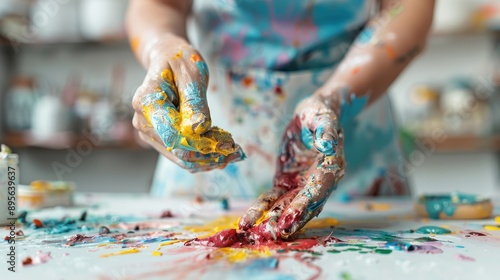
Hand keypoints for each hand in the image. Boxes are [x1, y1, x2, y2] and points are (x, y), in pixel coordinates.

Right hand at [132, 36, 244, 171]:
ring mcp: (149, 133)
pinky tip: (223, 155)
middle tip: (237, 151)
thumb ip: (194, 102)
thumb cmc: (180, 62)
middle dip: (210, 153)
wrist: (167, 61)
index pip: (174, 134)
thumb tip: (198, 129)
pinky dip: (203, 158)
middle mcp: (143, 121)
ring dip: (209, 159)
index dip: (203, 143)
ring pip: (181, 158)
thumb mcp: (192, 75)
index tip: (229, 143)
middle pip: (178, 150)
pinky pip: (181, 155)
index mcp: (147, 102)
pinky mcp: (159, 140)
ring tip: (234, 154)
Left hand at [239, 94, 344, 239]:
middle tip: (274, 234)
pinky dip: (262, 208)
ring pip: (287, 206)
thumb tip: (328, 144)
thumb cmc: (320, 114)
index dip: (305, 204)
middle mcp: (317, 182)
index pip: (318, 190)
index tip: (291, 217)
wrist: (311, 114)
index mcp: (331, 168)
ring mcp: (301, 184)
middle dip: (289, 220)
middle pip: (304, 205)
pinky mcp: (286, 182)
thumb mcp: (324, 118)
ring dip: (273, 219)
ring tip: (256, 233)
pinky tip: (248, 221)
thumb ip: (326, 132)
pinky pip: (273, 197)